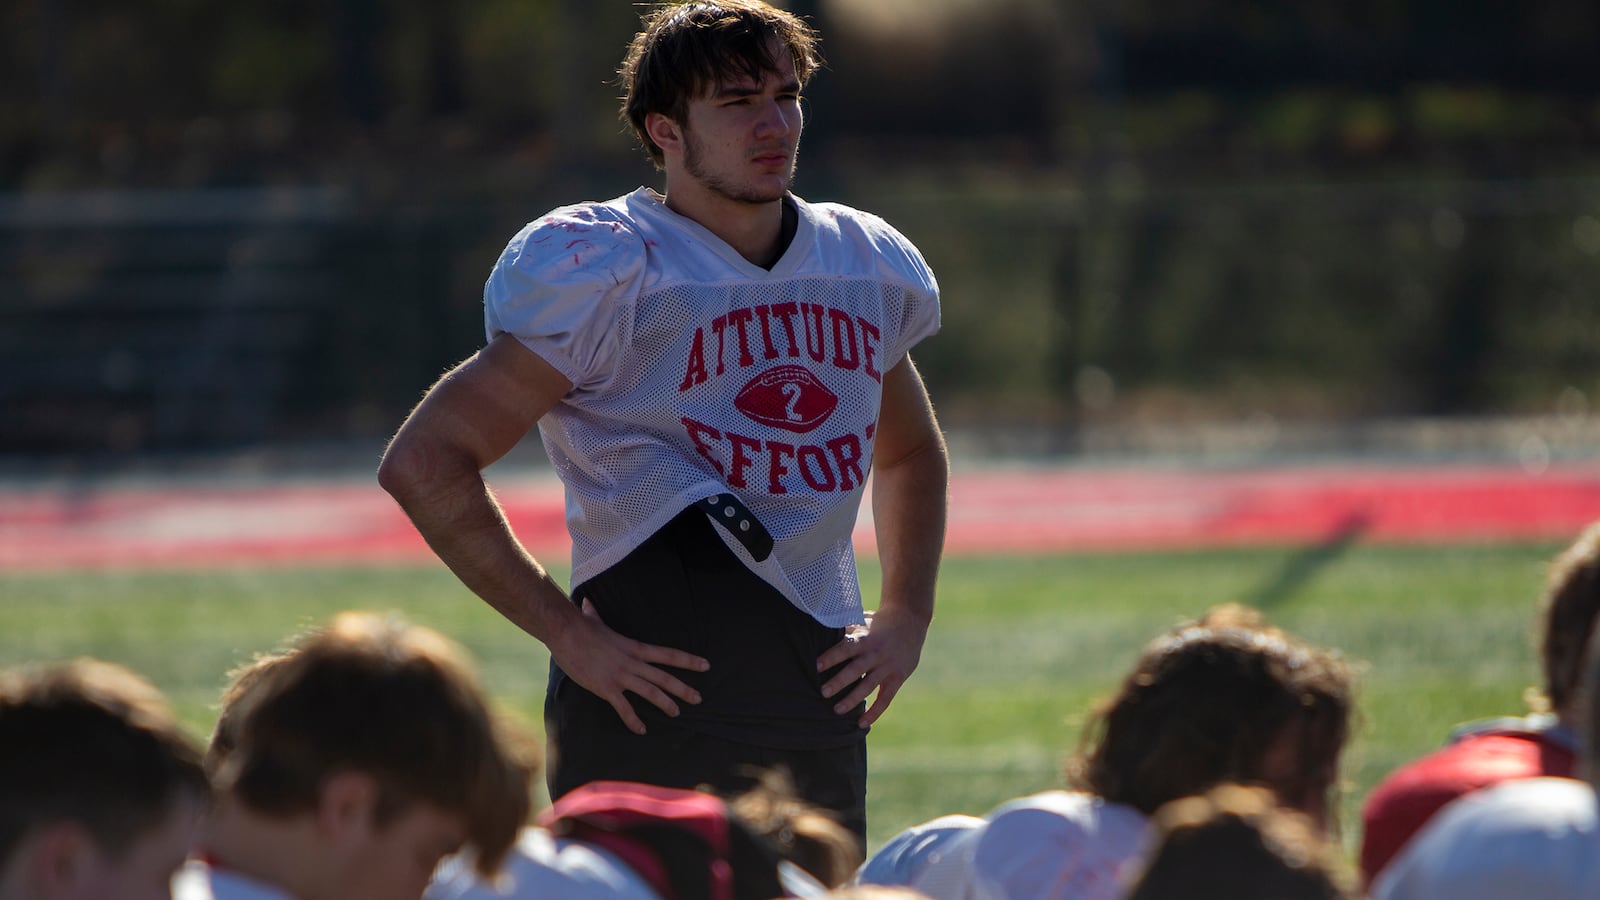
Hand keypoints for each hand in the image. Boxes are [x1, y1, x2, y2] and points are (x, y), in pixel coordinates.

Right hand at [549, 599, 709, 735]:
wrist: (566, 632)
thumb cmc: (580, 626)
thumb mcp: (595, 620)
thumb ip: (596, 614)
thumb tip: (588, 603)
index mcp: (635, 647)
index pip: (668, 655)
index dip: (689, 661)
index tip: (706, 665)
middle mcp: (633, 662)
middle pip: (665, 677)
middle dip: (684, 689)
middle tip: (699, 699)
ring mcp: (621, 676)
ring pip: (650, 692)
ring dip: (665, 704)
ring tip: (677, 713)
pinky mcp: (606, 688)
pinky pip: (623, 708)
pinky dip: (633, 720)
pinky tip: (641, 730)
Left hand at [816, 606, 928, 728]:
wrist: (910, 620)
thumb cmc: (878, 622)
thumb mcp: (862, 620)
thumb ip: (845, 630)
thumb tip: (818, 633)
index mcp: (865, 638)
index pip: (846, 648)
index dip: (831, 657)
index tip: (816, 666)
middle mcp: (876, 653)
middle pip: (856, 669)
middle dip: (839, 681)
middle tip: (823, 692)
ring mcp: (888, 666)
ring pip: (869, 686)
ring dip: (853, 699)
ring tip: (837, 710)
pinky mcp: (897, 677)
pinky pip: (885, 698)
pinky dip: (875, 712)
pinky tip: (861, 724)